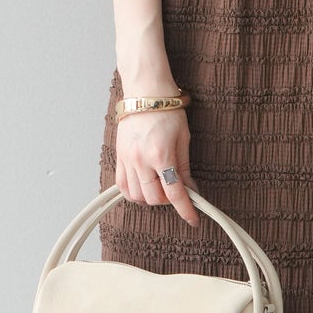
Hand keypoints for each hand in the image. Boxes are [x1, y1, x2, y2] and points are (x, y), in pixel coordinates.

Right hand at [115, 107, 200, 226]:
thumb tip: (190, 189)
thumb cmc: (167, 111)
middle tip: (176, 192)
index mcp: (161, 155)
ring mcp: (127, 159)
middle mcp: (141, 160)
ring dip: (150, 198)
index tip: (193, 219)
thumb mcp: (184, 138)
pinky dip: (133, 193)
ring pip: (136, 196)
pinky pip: (122, 185)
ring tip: (160, 187)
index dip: (186, 209)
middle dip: (168, 201)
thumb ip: (185, 167)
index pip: (174, 192)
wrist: (146, 93)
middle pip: (154, 199)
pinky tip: (143, 187)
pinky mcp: (119, 156)